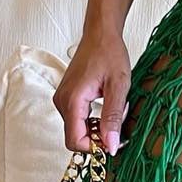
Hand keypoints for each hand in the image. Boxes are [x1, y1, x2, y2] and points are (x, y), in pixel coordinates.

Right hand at [55, 31, 131, 155]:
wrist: (100, 34)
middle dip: (98, 137)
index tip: (115, 141)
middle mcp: (62, 102)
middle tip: (118, 121)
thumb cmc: (109, 53)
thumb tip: (111, 146)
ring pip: (77, 129)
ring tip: (114, 109)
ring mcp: (62, 99)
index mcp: (73, 100)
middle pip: (75, 137)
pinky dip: (93, 120)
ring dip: (97, 127)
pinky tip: (107, 106)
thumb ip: (113, 117)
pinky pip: (77, 119)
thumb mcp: (119, 86)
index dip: (95, 147)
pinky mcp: (67, 97)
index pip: (75, 141)